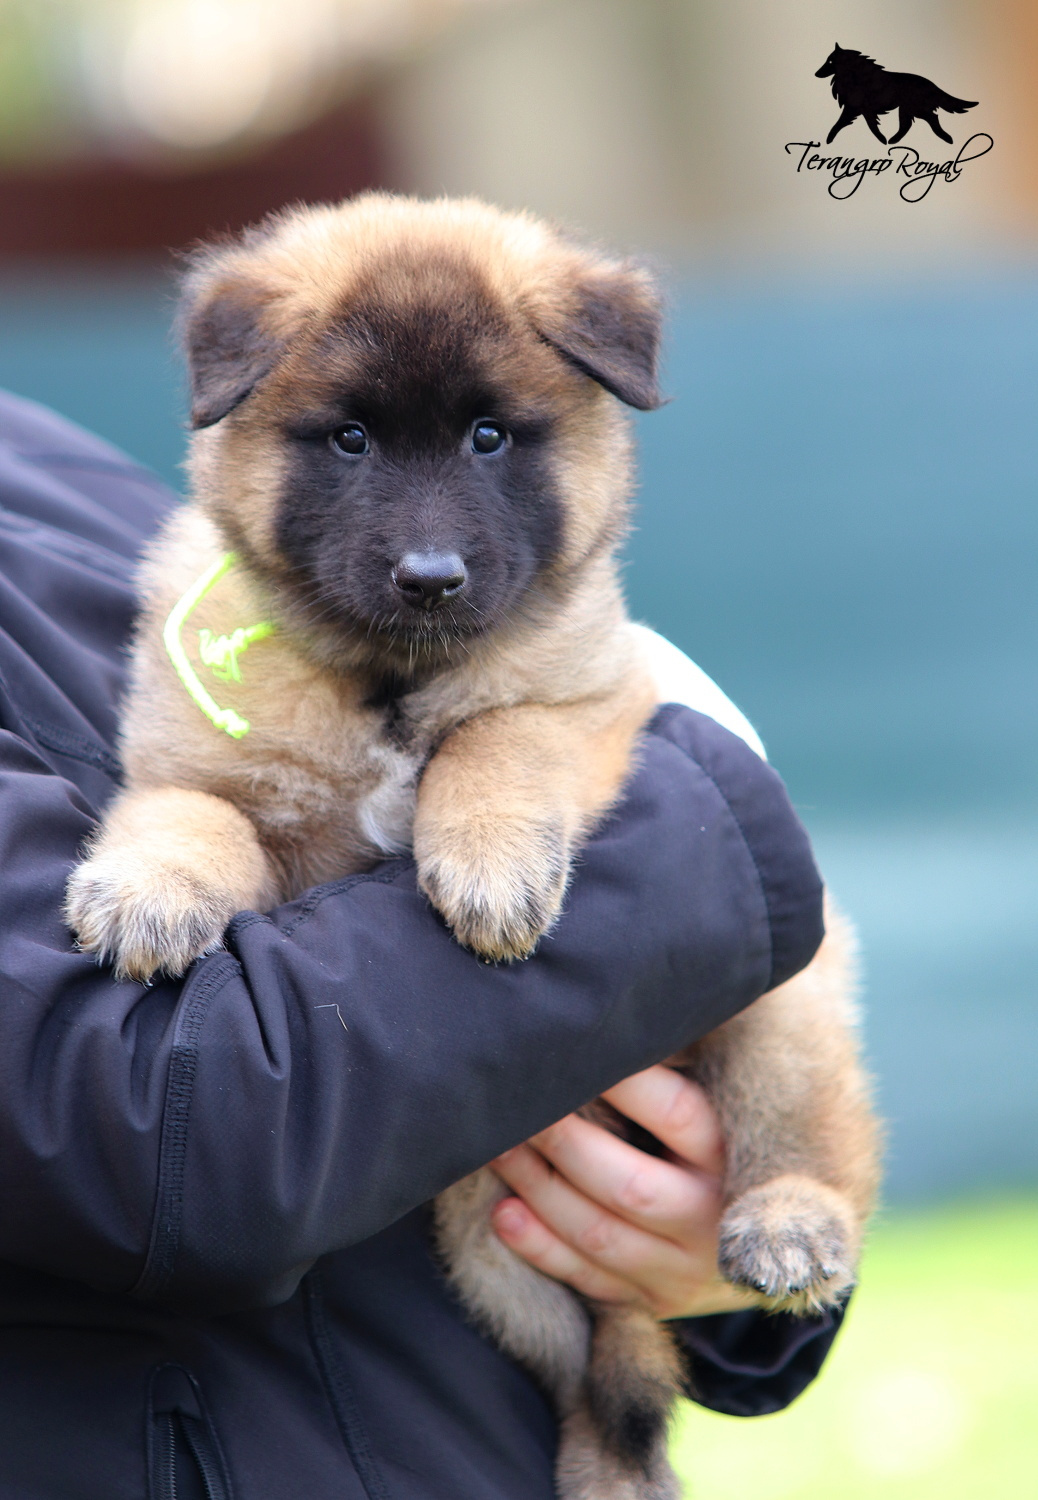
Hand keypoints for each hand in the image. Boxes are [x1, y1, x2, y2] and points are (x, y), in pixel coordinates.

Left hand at [490, 1065, 755, 1319]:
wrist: (777, 1241)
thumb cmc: (720, 1143)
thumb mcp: (723, 1104)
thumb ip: (685, 1065)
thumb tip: (627, 1015)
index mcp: (735, 1155)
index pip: (677, 1112)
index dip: (620, 1082)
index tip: (570, 1049)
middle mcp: (715, 1217)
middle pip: (628, 1184)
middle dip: (562, 1141)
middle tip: (519, 1104)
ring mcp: (686, 1269)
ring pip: (598, 1235)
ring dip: (537, 1189)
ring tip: (498, 1148)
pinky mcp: (657, 1301)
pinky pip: (588, 1280)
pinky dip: (540, 1248)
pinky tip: (504, 1213)